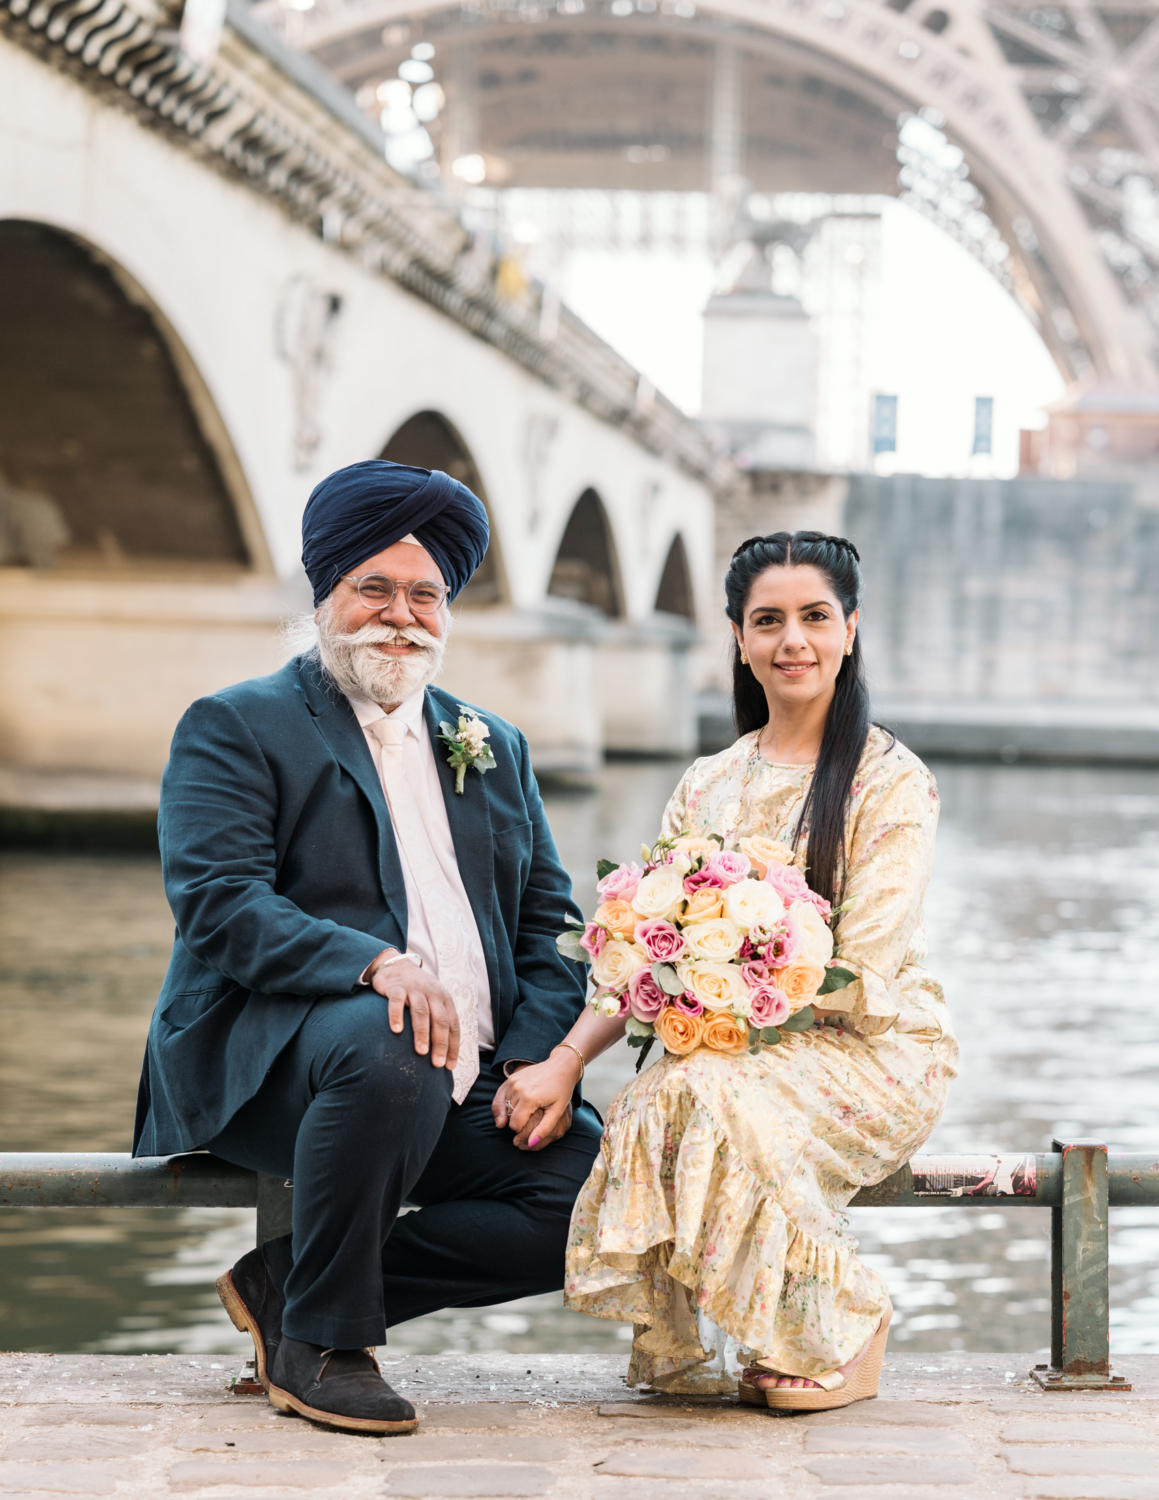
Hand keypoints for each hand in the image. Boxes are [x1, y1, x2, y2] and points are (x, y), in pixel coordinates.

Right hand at [370, 952, 459, 1071]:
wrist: (396, 965)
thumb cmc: (417, 990)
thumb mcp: (432, 1000)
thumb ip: (438, 1020)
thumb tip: (442, 1053)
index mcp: (445, 999)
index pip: (453, 1025)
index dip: (453, 1046)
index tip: (449, 1066)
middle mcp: (433, 993)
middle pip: (440, 1020)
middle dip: (440, 1043)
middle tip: (437, 1063)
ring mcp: (414, 989)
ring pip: (421, 1012)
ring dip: (422, 1033)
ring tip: (421, 1052)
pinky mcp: (396, 987)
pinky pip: (397, 1002)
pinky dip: (397, 1016)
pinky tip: (396, 1030)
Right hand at [491, 1048, 581, 1150]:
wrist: (561, 1065)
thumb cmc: (562, 1089)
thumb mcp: (557, 1111)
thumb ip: (544, 1129)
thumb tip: (531, 1144)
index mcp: (529, 1098)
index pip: (515, 1124)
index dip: (521, 1130)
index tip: (530, 1127)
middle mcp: (518, 1089)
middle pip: (508, 1116)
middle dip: (516, 1122)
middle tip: (528, 1120)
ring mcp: (513, 1081)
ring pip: (503, 1107)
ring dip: (510, 1113)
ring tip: (523, 1112)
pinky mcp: (511, 1078)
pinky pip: (501, 1096)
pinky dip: (503, 1104)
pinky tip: (510, 1108)